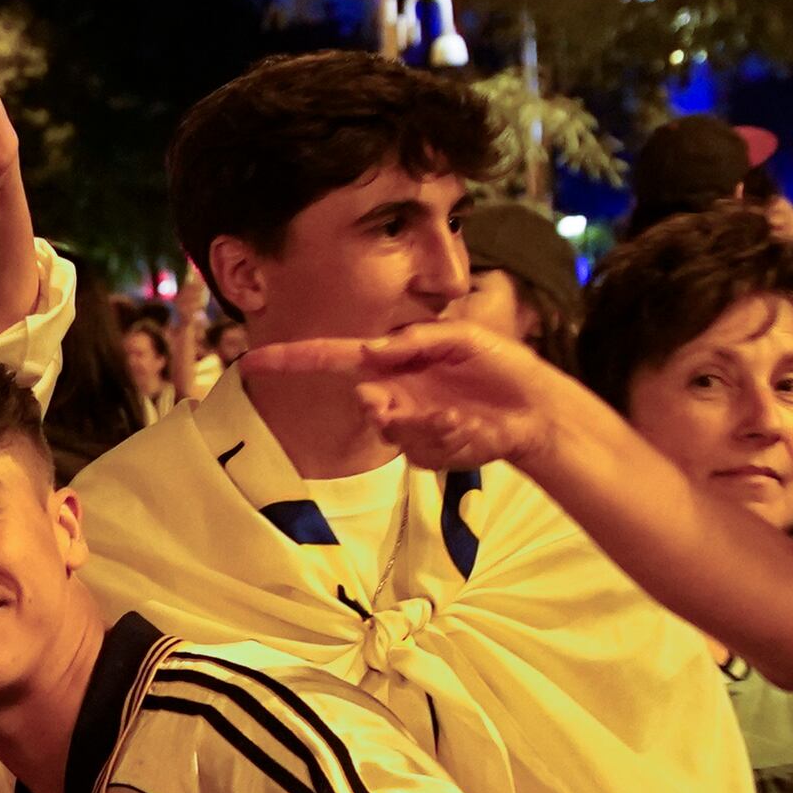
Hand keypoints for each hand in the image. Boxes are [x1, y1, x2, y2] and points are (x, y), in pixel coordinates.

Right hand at [240, 321, 575, 469]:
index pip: (334, 359)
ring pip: (394, 430)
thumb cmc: (501, 367)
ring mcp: (411, 428)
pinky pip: (423, 448)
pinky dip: (447, 436)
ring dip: (425, 422)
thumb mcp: (462, 338)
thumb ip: (416, 341)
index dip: (294, 361)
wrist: (539, 410)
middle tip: (389, 401)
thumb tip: (370, 352)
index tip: (253, 362)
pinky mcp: (430, 454)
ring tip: (463, 414)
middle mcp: (395, 395)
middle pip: (364, 403)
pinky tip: (472, 427)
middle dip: (379, 405)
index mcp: (395, 363)